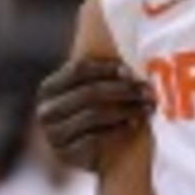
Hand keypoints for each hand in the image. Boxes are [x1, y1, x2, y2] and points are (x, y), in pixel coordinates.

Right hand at [37, 58, 154, 171]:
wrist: (102, 158)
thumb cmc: (104, 117)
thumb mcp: (99, 92)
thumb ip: (104, 74)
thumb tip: (129, 36)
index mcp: (49, 89)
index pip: (79, 70)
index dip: (108, 69)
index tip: (133, 72)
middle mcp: (46, 110)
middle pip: (89, 92)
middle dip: (124, 91)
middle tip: (149, 92)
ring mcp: (53, 134)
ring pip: (94, 114)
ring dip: (127, 109)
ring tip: (148, 108)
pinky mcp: (65, 154)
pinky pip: (95, 138)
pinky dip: (118, 130)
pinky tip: (134, 126)